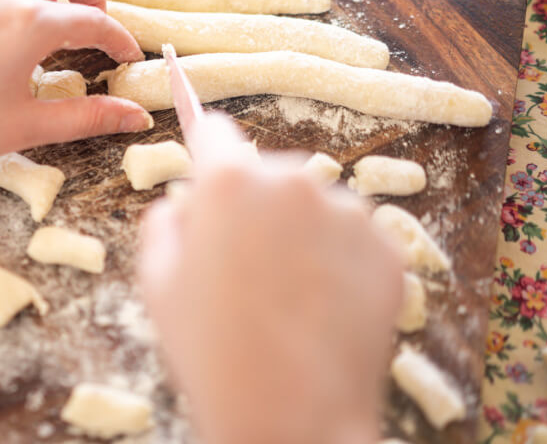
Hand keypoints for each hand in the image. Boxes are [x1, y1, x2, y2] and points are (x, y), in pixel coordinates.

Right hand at [138, 115, 401, 443]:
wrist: (290, 419)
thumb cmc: (211, 351)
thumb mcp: (158, 282)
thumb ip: (165, 222)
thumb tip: (184, 203)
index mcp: (229, 182)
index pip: (215, 132)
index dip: (207, 146)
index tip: (210, 158)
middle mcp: (293, 181)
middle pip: (269, 173)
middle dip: (257, 205)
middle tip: (248, 264)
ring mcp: (348, 212)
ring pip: (316, 205)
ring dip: (302, 231)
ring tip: (290, 293)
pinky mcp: (388, 247)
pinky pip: (354, 236)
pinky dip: (340, 260)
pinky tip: (323, 304)